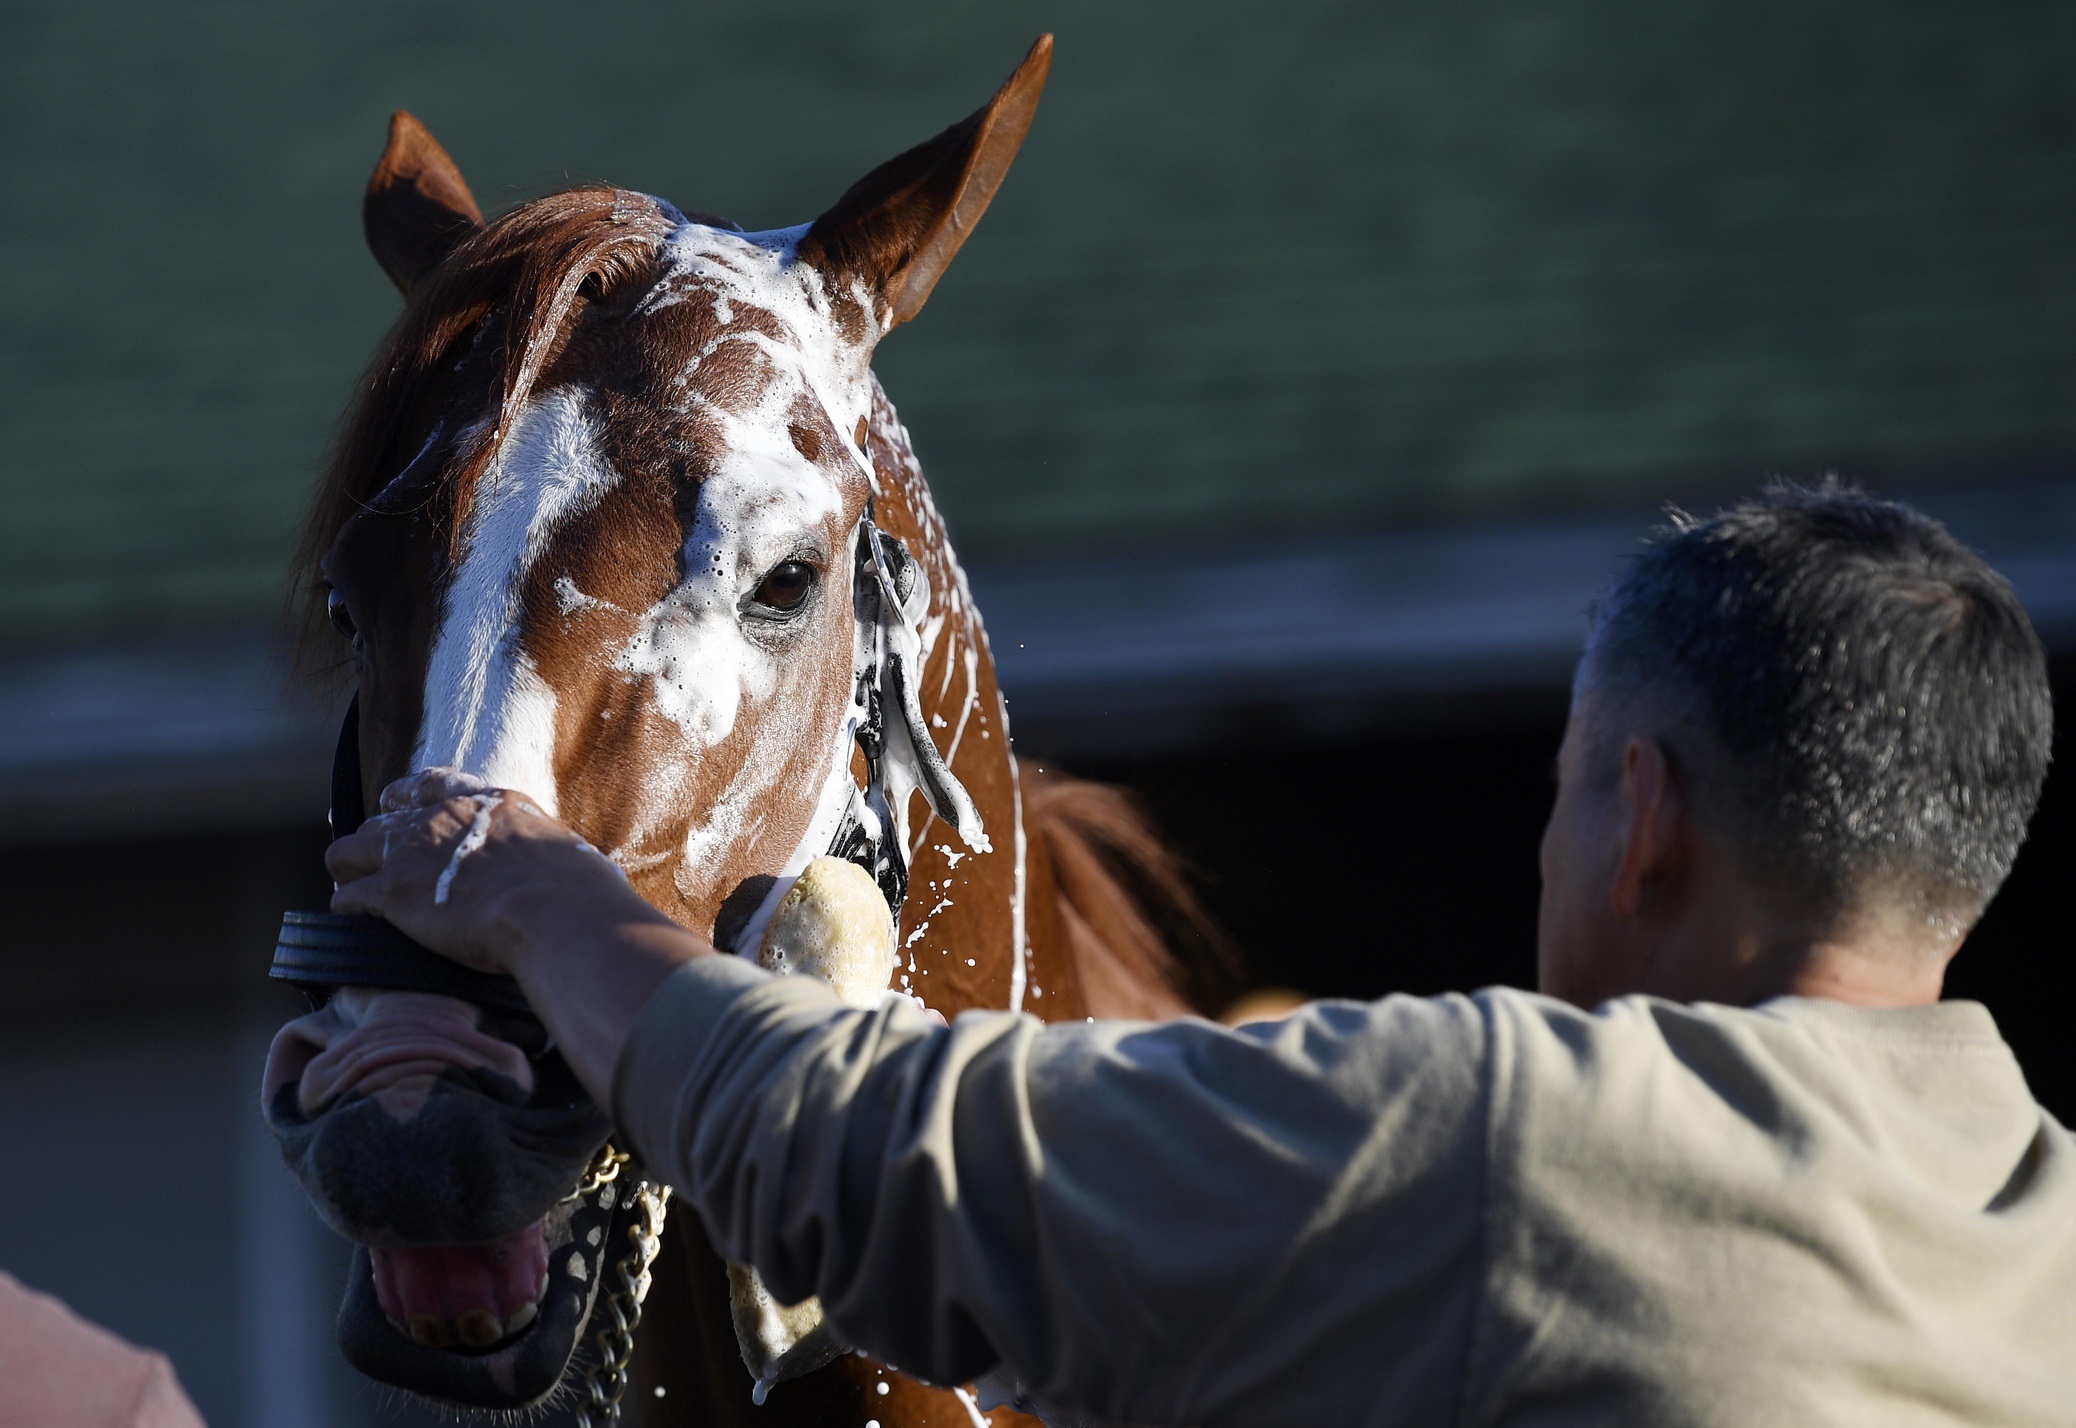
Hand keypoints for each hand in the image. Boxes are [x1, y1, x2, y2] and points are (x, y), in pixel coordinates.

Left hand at [325, 769, 660, 977]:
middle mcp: (443, 820)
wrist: (552, 909)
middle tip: (377, 862)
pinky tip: (354, 917)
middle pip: (384, 820)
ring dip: (350, 869)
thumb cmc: (572, 888)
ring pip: (349, 851)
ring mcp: (412, 853)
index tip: (393, 799)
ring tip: (355, 887)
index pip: (434, 784)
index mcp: (486, 804)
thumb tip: (547, 871)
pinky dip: (347, 905)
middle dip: (376, 841)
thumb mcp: (558, 850)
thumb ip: (535, 852)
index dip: (407, 793)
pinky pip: (348, 894)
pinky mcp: (393, 892)